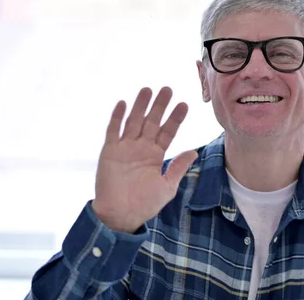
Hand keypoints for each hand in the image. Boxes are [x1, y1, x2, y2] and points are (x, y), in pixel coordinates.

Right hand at [91, 87, 197, 232]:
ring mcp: (125, 148)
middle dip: (159, 106)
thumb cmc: (145, 204)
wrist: (120, 215)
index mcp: (155, 155)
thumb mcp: (167, 186)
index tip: (184, 104)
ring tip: (148, 89)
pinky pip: (113, 131)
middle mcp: (141, 148)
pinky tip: (123, 103)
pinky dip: (117, 117)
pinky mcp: (109, 152)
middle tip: (167, 89)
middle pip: (152, 122)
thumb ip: (178, 167)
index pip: (167, 132)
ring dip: (140, 106)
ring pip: (134, 121)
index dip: (175, 118)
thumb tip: (194, 152)